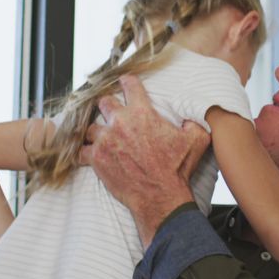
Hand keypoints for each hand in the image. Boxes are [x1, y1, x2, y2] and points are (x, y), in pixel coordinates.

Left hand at [78, 75, 210, 245]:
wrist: (161, 196)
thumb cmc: (177, 169)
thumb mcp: (196, 140)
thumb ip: (193, 123)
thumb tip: (190, 119)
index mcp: (142, 112)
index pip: (129, 85)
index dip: (127, 83)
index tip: (125, 84)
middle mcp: (120, 123)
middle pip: (104, 102)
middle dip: (108, 106)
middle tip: (112, 113)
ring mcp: (105, 141)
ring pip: (90, 127)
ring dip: (96, 132)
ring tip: (102, 137)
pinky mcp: (96, 159)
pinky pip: (82, 151)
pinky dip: (85, 152)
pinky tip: (90, 155)